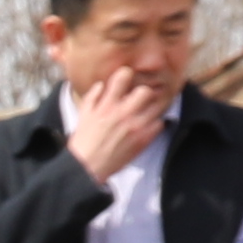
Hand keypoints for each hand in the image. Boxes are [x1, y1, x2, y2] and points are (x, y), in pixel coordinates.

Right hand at [61, 64, 175, 183]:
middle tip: (141, 98)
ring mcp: (135, 126)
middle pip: (146, 91)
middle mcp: (123, 112)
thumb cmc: (83, 142)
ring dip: (153, 107)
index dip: (126, 74)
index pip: (123, 77)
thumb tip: (101, 85)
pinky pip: (159, 123)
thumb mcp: (82, 115)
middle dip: (143, 93)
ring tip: (148, 110)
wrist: (87, 167)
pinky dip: (155, 123)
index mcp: (107, 105)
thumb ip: (92, 97)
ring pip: (157, 106)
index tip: (127, 78)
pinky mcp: (143, 139)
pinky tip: (148, 126)